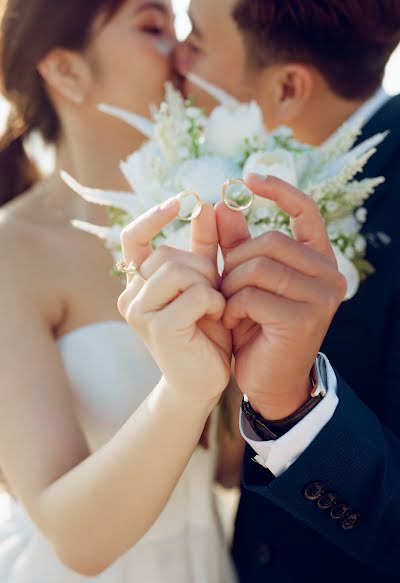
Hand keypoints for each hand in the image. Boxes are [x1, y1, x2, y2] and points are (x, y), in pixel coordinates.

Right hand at [118, 198, 231, 407]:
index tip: (180, 202)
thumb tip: (208, 204)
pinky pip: (194, 294)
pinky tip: (216, 318)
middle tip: (214, 293)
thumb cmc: (205, 333)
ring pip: (178, 270)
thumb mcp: (207, 284)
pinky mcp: (158, 328)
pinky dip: (213, 302)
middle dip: (200, 268)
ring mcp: (140, 312)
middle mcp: (130, 296)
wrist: (203, 382)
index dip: (154, 218)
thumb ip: (205, 247)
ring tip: (214, 307)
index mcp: (138, 284)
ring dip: (207, 285)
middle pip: (167, 254)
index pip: (133, 239)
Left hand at [216, 175, 346, 419]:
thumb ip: (237, 243)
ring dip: (230, 286)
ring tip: (225, 305)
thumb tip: (223, 202)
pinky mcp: (305, 318)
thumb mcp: (244, 281)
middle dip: (234, 261)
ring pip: (258, 267)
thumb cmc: (257, 327)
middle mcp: (330, 274)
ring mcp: (322, 296)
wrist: (269, 382)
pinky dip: (232, 307)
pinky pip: (253, 295)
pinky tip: (231, 322)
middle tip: (221, 287)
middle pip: (269, 241)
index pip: (306, 210)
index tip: (248, 178)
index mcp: (319, 259)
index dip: (279, 190)